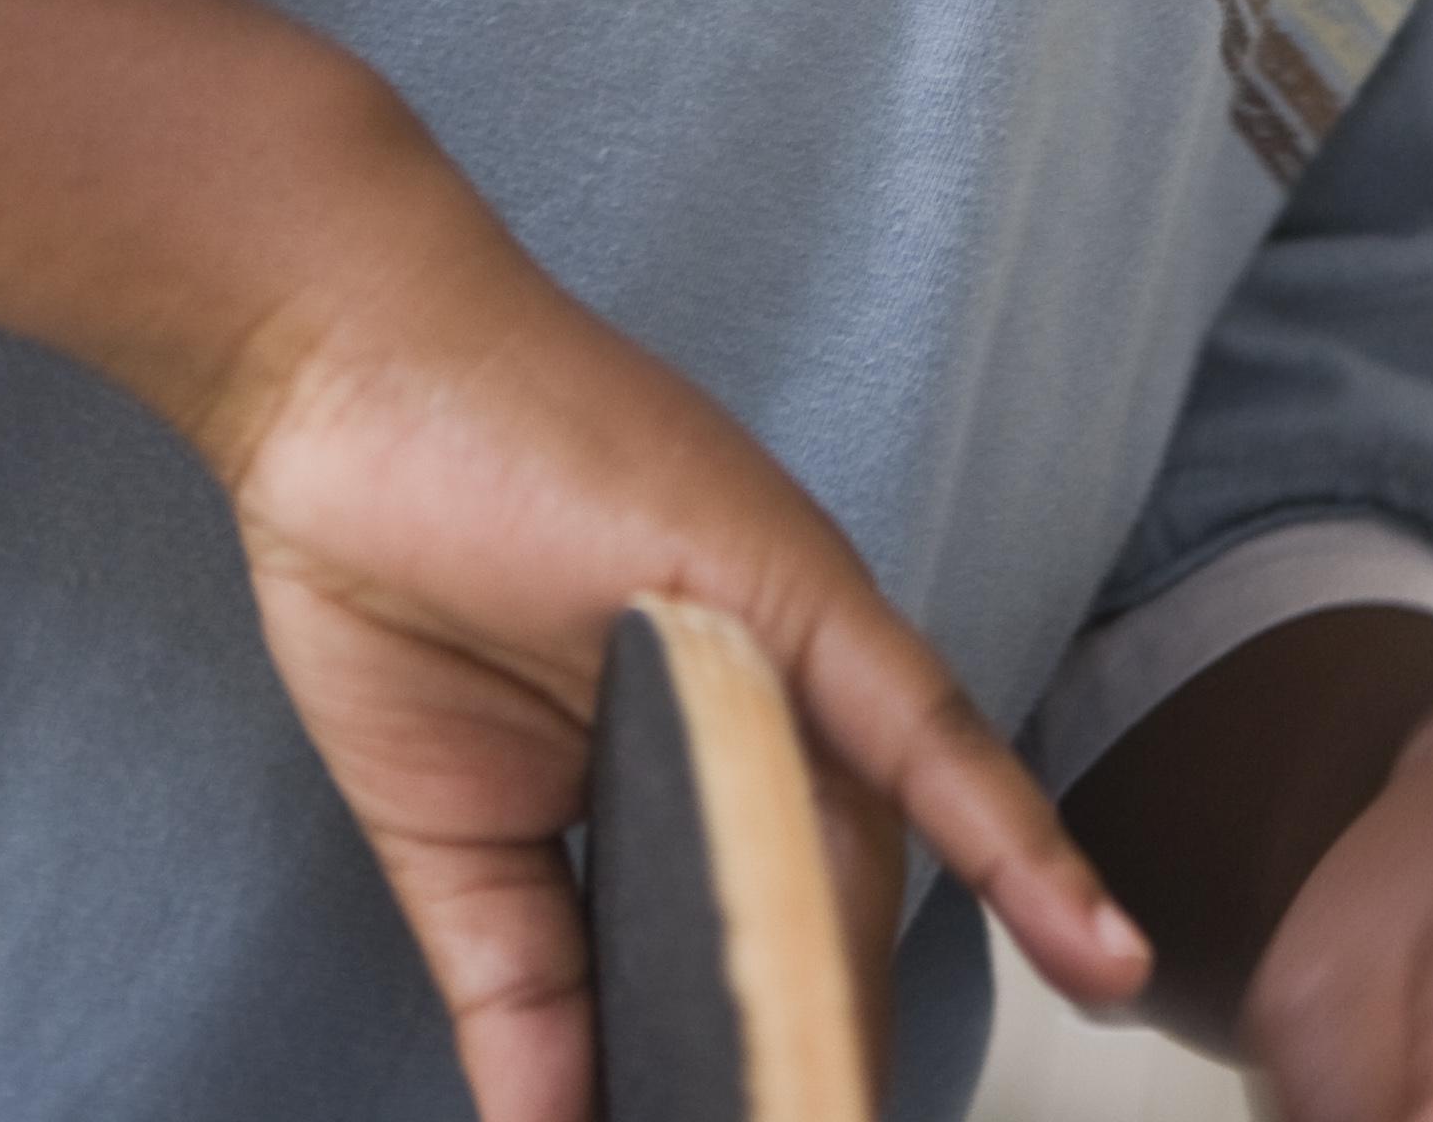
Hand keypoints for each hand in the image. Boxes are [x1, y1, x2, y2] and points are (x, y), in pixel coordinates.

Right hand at [193, 144, 1148, 1121]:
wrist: (339, 379)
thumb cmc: (398, 565)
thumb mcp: (459, 835)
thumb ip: (522, 992)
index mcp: (704, 755)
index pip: (778, 948)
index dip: (787, 1059)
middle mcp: (776, 705)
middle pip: (829, 935)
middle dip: (810, 1063)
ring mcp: (795, 645)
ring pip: (870, 875)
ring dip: (863, 1023)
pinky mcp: (799, 589)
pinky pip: (928, 731)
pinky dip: (1014, 841)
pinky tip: (1093, 951)